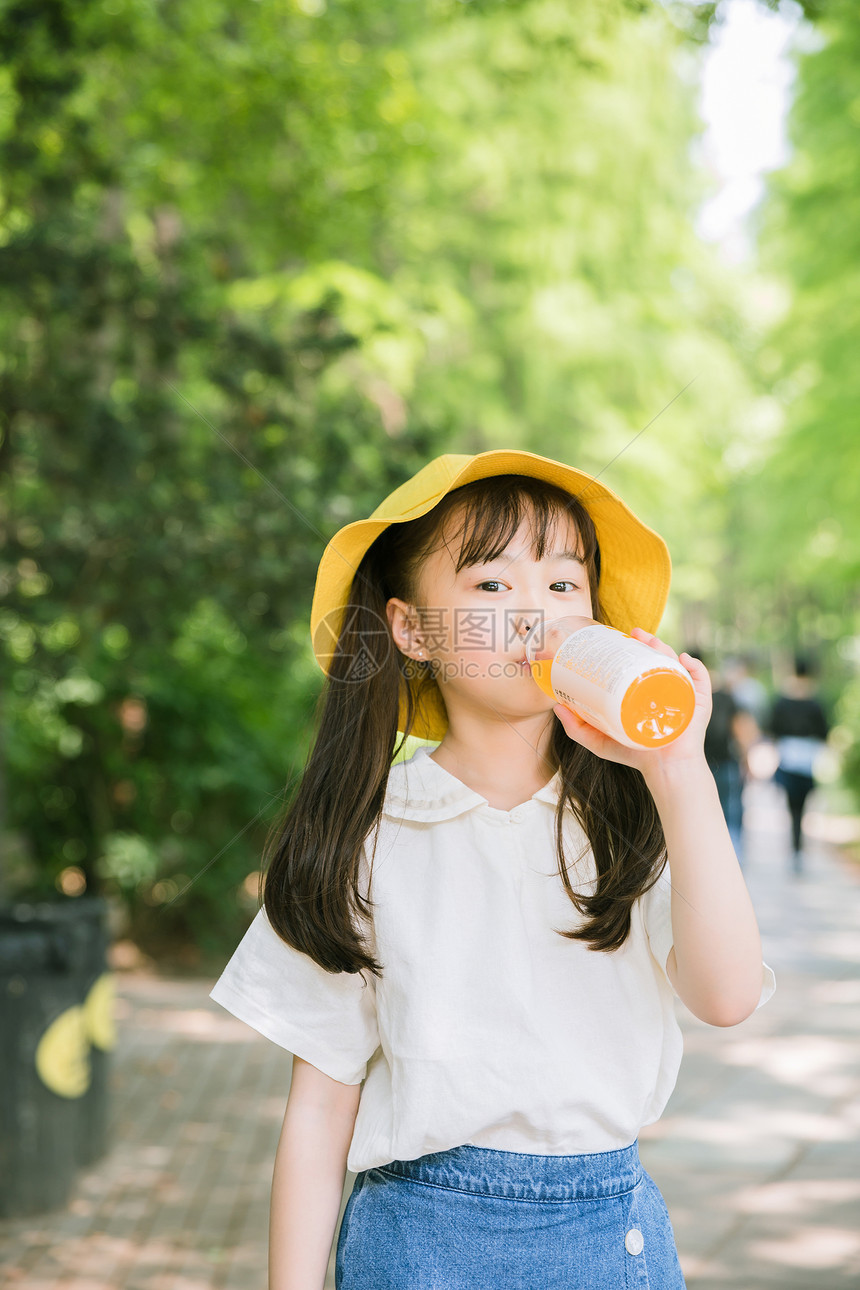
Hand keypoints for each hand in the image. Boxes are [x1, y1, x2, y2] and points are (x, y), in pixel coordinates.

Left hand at [552, 629, 712, 777]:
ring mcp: (684, 693)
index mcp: (646, 691)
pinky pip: (701, 678)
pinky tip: (683, 658)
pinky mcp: (699, 703)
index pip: (641, 663)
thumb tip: (556, 706)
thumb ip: (577, 727)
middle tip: (635, 634)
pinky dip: (695, 665)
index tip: (620, 637)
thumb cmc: (634, 754)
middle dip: (650, 641)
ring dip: (666, 647)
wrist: (662, 769)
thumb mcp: (599, 741)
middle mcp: (665, 688)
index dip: (633, 647)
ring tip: (651, 641)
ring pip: (677, 662)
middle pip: (659, 658)